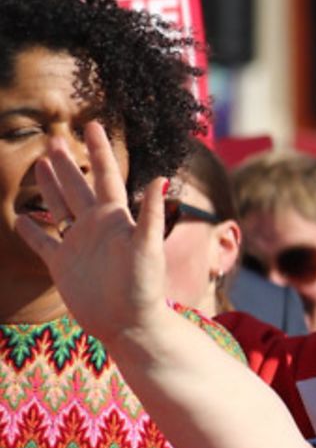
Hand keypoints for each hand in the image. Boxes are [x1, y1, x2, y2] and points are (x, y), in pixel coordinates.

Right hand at [16, 122, 170, 345]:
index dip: (99, 150)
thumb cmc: (144, 286)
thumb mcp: (148, 248)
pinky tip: (20, 217)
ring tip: (40, 164)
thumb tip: (162, 178)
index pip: (105, 175)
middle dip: (67, 164)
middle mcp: (96, 226)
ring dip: (50, 187)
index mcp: (115, 217)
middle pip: (77, 186)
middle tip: (55, 141)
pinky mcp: (63, 265)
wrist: (128, 322)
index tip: (93, 124)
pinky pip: (43, 241)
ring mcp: (78, 244)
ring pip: (60, 207)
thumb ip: (151, 215)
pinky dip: (31, 230)